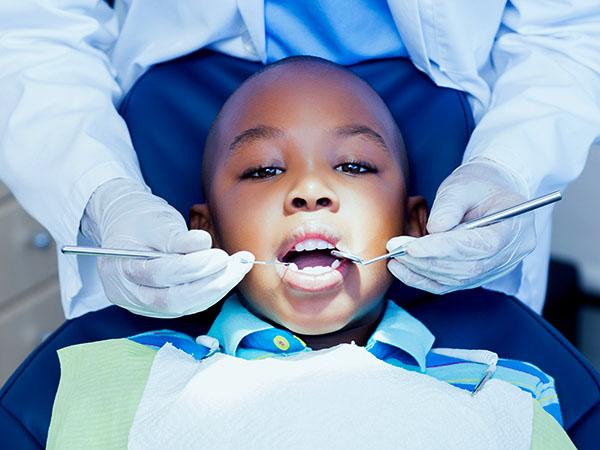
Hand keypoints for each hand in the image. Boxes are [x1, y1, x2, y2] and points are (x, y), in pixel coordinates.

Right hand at [81, 178, 253, 316]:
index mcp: (119, 270)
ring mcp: (144, 304)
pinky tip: (230, 276)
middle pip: (172, 300)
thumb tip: (202, 243)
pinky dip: (212, 292)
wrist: (124, 224)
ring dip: (217, 289)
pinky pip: (190, 305)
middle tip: (237, 265)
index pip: (158, 275)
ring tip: (239, 268)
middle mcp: (129, 294)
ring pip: (184, 306)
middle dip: (210, 284)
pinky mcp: (161, 305)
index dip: (193, 267)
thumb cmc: (137, 218)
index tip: (220, 256)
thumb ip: (175, 236)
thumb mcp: (153, 220)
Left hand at [386, 159, 535, 293]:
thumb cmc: (479, 185)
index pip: (480, 246)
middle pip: (467, 267)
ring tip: (395, 257)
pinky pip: (449, 285)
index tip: (412, 247)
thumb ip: (450, 205)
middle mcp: (509, 255)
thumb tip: (434, 229)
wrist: (489, 193)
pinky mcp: (477, 276)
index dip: (444, 249)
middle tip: (397, 249)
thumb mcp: (464, 185)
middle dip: (427, 260)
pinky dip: (423, 279)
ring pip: (456, 279)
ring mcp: (495, 269)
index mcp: (514, 228)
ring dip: (421, 270)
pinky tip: (402, 269)